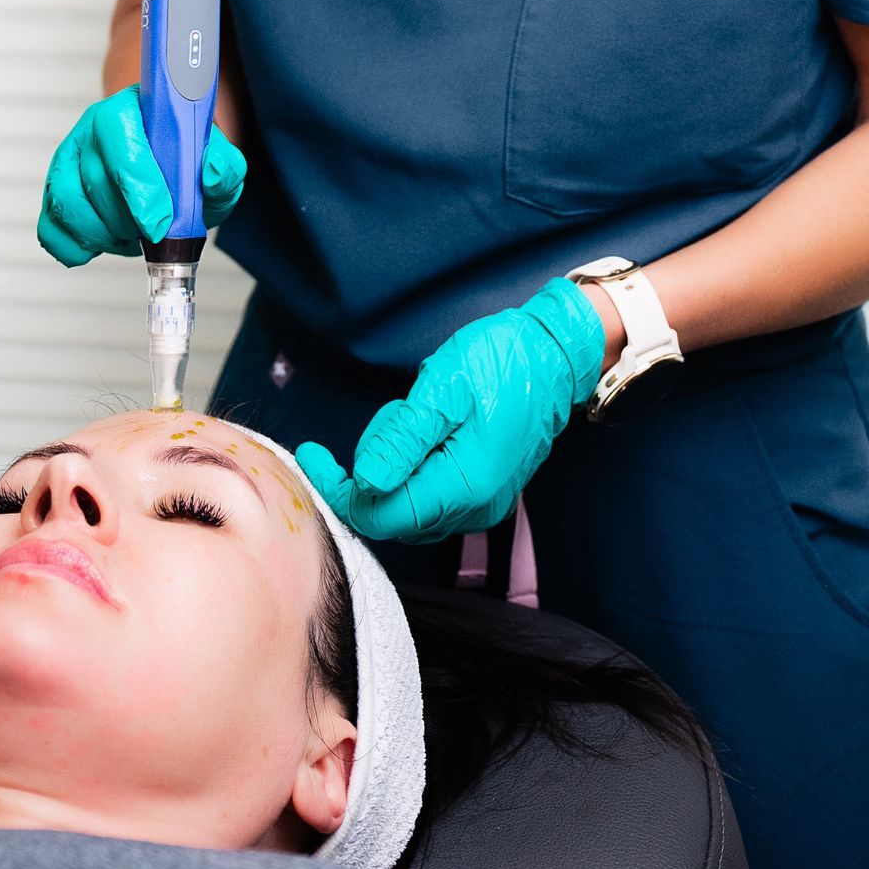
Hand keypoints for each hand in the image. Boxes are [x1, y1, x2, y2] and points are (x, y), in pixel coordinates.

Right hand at [37, 86, 245, 266]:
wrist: (165, 161)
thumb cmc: (186, 159)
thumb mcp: (216, 159)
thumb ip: (225, 166)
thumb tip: (212, 172)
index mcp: (129, 109)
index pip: (119, 134)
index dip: (137, 183)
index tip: (159, 223)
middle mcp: (91, 130)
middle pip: (94, 179)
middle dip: (127, 220)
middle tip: (155, 232)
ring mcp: (67, 161)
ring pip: (67, 205)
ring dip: (104, 235)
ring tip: (132, 235)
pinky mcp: (54, 192)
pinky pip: (49, 229)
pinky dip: (77, 249)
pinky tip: (107, 242)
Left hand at [297, 278, 604, 542]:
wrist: (556, 353)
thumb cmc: (503, 360)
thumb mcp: (443, 389)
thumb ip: (401, 440)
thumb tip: (364, 484)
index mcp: (464, 486)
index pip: (382, 515)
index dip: (340, 491)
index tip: (312, 455)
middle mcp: (475, 507)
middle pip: (393, 512)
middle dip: (374, 467)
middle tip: (397, 413)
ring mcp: (482, 502)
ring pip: (409, 502)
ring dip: (397, 462)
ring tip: (420, 412)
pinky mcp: (484, 489)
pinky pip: (430, 491)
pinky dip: (416, 464)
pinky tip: (431, 426)